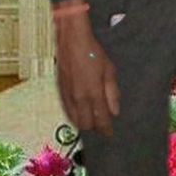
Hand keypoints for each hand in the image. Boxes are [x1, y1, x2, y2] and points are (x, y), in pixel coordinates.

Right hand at [54, 14, 120, 136]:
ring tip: (92, 119)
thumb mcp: (109, 70)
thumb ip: (112, 92)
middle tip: (102, 125)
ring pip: (75, 120)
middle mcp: (79, 98)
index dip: (106, 129)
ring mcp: (68, 96)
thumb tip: (115, 111)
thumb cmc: (93, 53)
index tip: (110, 134)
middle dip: (95, 127)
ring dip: (84, 122)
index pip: (100, 120)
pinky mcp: (60, 91)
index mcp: (93, 93)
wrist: (72, 41)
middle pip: (86, 124)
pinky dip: (75, 115)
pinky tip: (81, 112)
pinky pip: (67, 111)